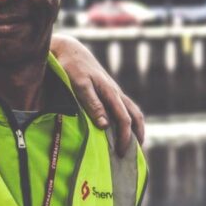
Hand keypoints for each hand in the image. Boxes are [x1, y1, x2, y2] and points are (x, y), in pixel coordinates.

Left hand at [51, 34, 144, 156]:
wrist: (70, 51)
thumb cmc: (71, 68)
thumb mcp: (78, 85)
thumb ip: (91, 103)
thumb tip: (104, 125)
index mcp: (110, 92)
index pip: (124, 119)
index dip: (124, 137)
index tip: (120, 153)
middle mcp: (116, 92)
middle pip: (135, 116)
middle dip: (135, 136)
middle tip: (130, 154)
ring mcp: (114, 91)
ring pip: (132, 111)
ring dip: (135, 128)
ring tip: (133, 145)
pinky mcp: (109, 91)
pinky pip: (125, 107)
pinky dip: (129, 120)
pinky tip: (122, 129)